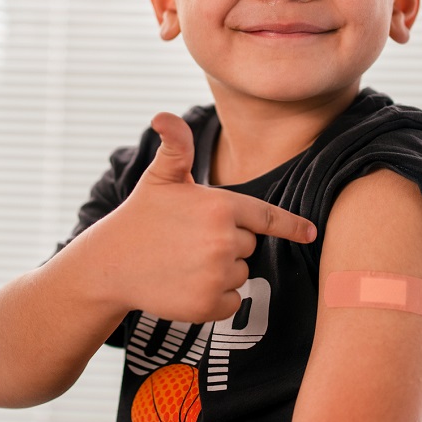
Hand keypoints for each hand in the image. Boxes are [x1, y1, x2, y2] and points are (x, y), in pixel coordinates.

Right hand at [96, 112, 315, 323]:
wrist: (110, 265)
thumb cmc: (141, 217)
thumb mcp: (160, 177)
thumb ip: (176, 146)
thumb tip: (163, 116)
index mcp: (220, 206)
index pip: (267, 217)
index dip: (292, 226)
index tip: (311, 233)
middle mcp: (223, 241)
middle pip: (249, 245)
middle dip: (227, 243)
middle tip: (190, 241)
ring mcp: (216, 275)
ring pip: (240, 274)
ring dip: (220, 271)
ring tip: (184, 262)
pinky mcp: (207, 305)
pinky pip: (231, 302)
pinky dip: (215, 298)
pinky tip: (185, 285)